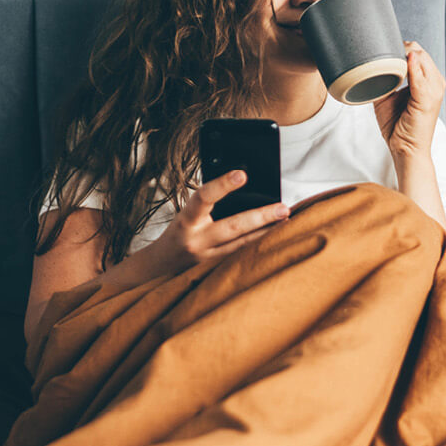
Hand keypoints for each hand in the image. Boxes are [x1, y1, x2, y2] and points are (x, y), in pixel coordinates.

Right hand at [143, 169, 289, 275]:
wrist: (159, 267)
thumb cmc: (177, 233)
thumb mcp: (186, 214)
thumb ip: (207, 203)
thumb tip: (241, 185)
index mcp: (186, 221)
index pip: (203, 198)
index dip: (222, 185)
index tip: (242, 174)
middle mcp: (196, 240)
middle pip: (232, 227)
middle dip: (260, 216)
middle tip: (283, 208)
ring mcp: (207, 259)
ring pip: (242, 245)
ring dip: (267, 232)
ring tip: (286, 220)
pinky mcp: (215, 271)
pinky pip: (240, 256)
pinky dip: (258, 245)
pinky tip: (274, 237)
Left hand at [372, 40, 444, 158]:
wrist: (406, 150)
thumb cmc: (398, 126)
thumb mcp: (388, 97)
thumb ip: (385, 79)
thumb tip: (370, 66)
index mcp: (429, 82)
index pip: (418, 53)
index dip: (400, 47)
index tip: (381, 48)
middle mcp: (435, 83)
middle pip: (420, 52)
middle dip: (400, 47)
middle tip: (379, 51)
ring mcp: (434, 90)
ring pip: (420, 58)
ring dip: (402, 53)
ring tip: (384, 57)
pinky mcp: (427, 99)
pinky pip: (419, 76)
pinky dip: (409, 66)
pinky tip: (397, 62)